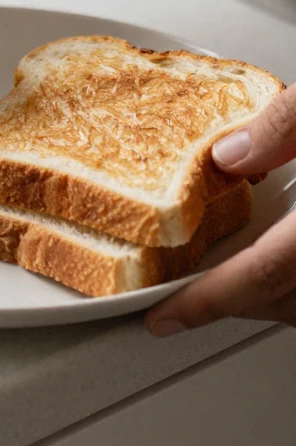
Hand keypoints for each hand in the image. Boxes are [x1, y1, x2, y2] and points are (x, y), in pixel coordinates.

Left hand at [146, 83, 295, 335]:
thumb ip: (280, 127)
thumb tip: (225, 156)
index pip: (261, 275)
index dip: (206, 301)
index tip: (161, 318)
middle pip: (280, 301)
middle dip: (229, 300)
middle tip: (180, 293)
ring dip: (264, 292)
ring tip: (223, 271)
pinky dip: (287, 281)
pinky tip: (274, 250)